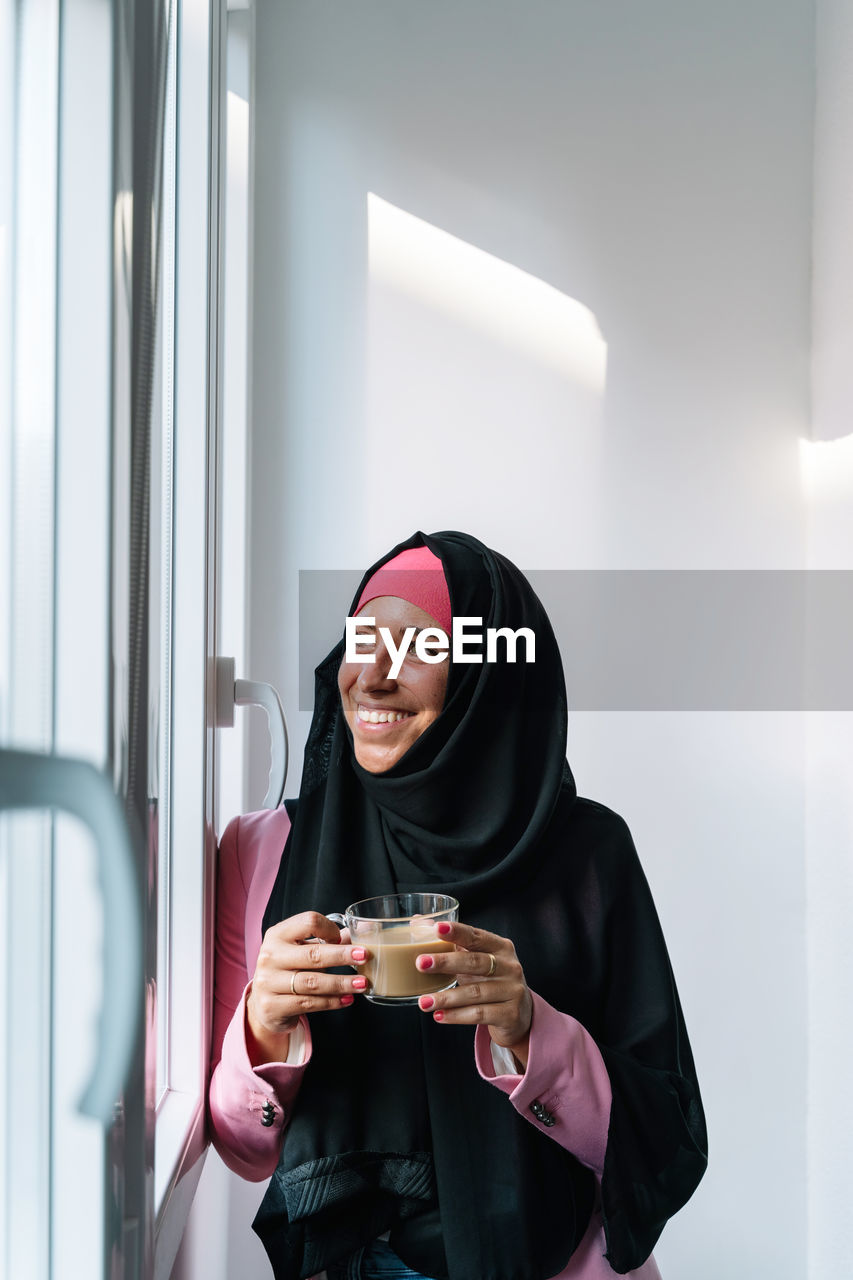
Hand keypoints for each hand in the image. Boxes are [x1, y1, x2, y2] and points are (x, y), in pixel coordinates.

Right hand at [246, 911, 368, 1062]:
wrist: (264, 1003)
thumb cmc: (289, 969)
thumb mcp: (303, 950)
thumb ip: (332, 940)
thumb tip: (365, 929)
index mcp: (277, 934)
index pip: (308, 922)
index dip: (329, 928)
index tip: (341, 938)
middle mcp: (270, 956)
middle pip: (312, 953)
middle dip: (342, 955)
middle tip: (364, 956)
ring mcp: (268, 982)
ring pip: (312, 982)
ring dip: (341, 983)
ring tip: (362, 984)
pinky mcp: (272, 1006)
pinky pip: (308, 1004)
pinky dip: (331, 1002)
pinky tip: (347, 999)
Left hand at [415, 921, 532, 1068]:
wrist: (519, 1014)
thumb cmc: (490, 981)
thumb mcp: (477, 961)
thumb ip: (453, 944)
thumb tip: (418, 923)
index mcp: (501, 947)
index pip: (477, 936)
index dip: (457, 932)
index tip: (437, 928)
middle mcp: (510, 967)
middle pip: (475, 962)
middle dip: (445, 962)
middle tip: (420, 963)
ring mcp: (512, 991)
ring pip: (475, 993)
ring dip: (446, 997)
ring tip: (423, 1001)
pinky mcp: (510, 1014)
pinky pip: (479, 1014)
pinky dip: (456, 1016)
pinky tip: (439, 1015)